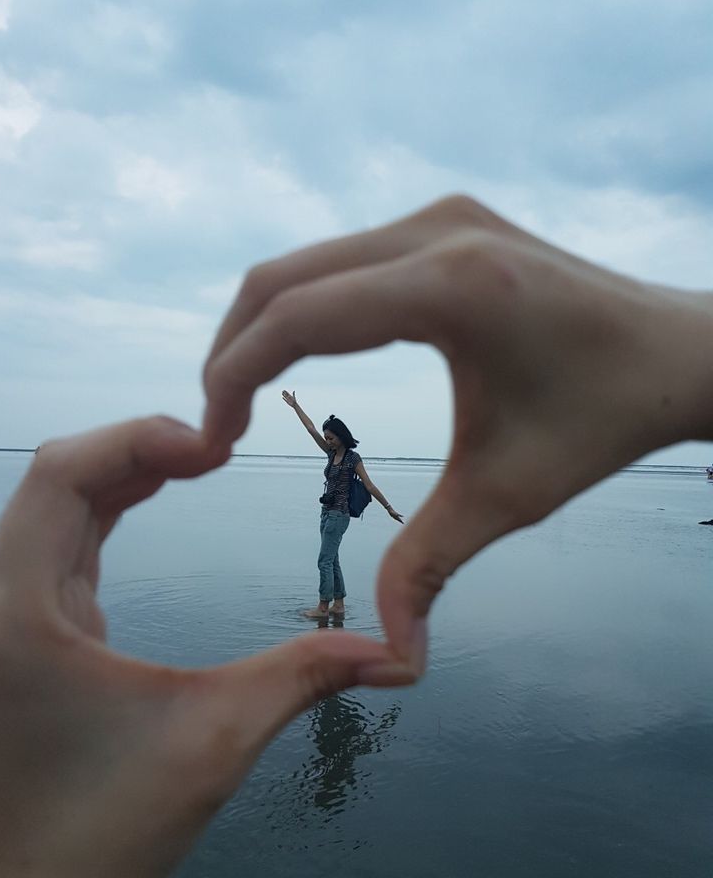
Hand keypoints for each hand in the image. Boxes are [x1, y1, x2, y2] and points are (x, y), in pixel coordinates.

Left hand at [0, 417, 413, 877]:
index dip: (134, 440)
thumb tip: (397, 651)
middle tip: (213, 448)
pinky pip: (57, 545)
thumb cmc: (126, 822)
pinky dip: (107, 513)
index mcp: (16, 616)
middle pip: (55, 483)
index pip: (58, 477)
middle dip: (136, 451)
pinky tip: (150, 499)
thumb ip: (308, 675)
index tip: (210, 448)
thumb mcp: (224, 733)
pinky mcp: (18, 635)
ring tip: (193, 461)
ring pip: (54, 510)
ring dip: (122, 477)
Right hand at [201, 195, 712, 669]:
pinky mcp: (445, 221)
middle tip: (215, 424)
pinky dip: (304, 307)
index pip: (297, 317)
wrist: (679, 353)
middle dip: (231, 351)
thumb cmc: (604, 422)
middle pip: (281, 278)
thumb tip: (393, 661)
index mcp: (450, 288)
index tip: (211, 438)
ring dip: (262, 327)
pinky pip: (344, 260)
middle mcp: (436, 230)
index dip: (234, 376)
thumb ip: (429, 567)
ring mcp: (440, 216)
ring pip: (306, 263)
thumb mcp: (508, 496)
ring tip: (244, 398)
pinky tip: (300, 358)